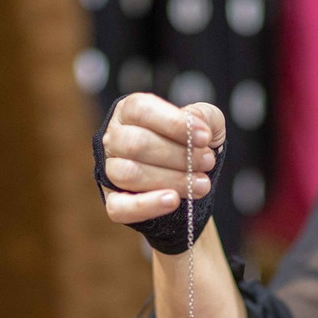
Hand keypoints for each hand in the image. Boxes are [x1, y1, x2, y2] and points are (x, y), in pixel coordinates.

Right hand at [99, 93, 225, 224]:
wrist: (192, 181)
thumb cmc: (193, 145)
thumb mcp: (206, 123)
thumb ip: (204, 116)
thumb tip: (194, 123)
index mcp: (130, 111)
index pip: (141, 109)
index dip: (173, 123)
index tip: (205, 138)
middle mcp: (113, 138)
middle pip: (136, 144)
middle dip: (178, 156)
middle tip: (207, 163)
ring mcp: (110, 171)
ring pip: (129, 175)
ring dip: (171, 180)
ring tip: (201, 185)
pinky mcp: (113, 203)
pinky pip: (119, 207)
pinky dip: (147, 206)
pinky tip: (172, 201)